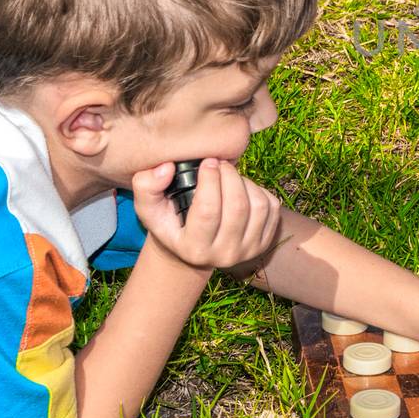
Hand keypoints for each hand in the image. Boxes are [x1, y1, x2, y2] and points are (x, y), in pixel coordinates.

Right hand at [132, 158, 280, 270]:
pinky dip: (259, 190)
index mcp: (194, 249)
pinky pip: (272, 207)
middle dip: (230, 176)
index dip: (210, 181)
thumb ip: (146, 186)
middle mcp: (223, 255)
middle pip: (237, 207)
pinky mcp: (265, 242)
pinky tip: (241, 188)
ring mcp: (248, 250)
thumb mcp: (149, 208)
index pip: (208, 212)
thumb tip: (167, 168)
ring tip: (229, 175)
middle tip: (219, 163)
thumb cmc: (171, 223)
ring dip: (245, 182)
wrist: (193, 247)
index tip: (208, 162)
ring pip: (258, 205)